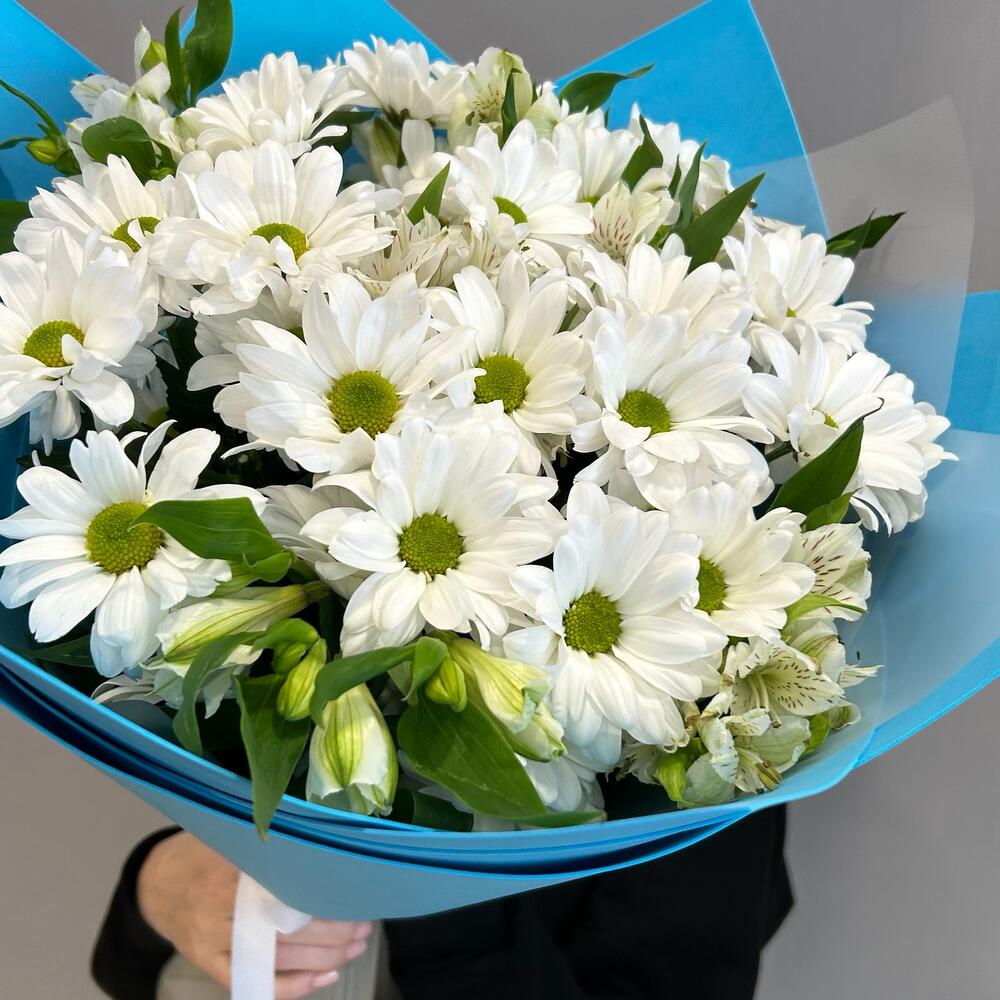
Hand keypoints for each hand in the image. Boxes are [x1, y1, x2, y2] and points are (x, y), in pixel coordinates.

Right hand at [137, 832, 371, 998]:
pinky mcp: (209, 963)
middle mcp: (221, 906)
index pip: (290, 887)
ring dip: (324, 957)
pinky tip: (325, 976)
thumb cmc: (206, 853)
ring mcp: (214, 939)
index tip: (357, 893)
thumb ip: (272, 842)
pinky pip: (256, 982)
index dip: (328, 896)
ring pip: (280, 957)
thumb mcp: (233, 835)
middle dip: (334, 930)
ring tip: (355, 947)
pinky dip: (293, 986)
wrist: (156, 883)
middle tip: (364, 925)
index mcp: (232, 868)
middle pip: (290, 927)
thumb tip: (329, 838)